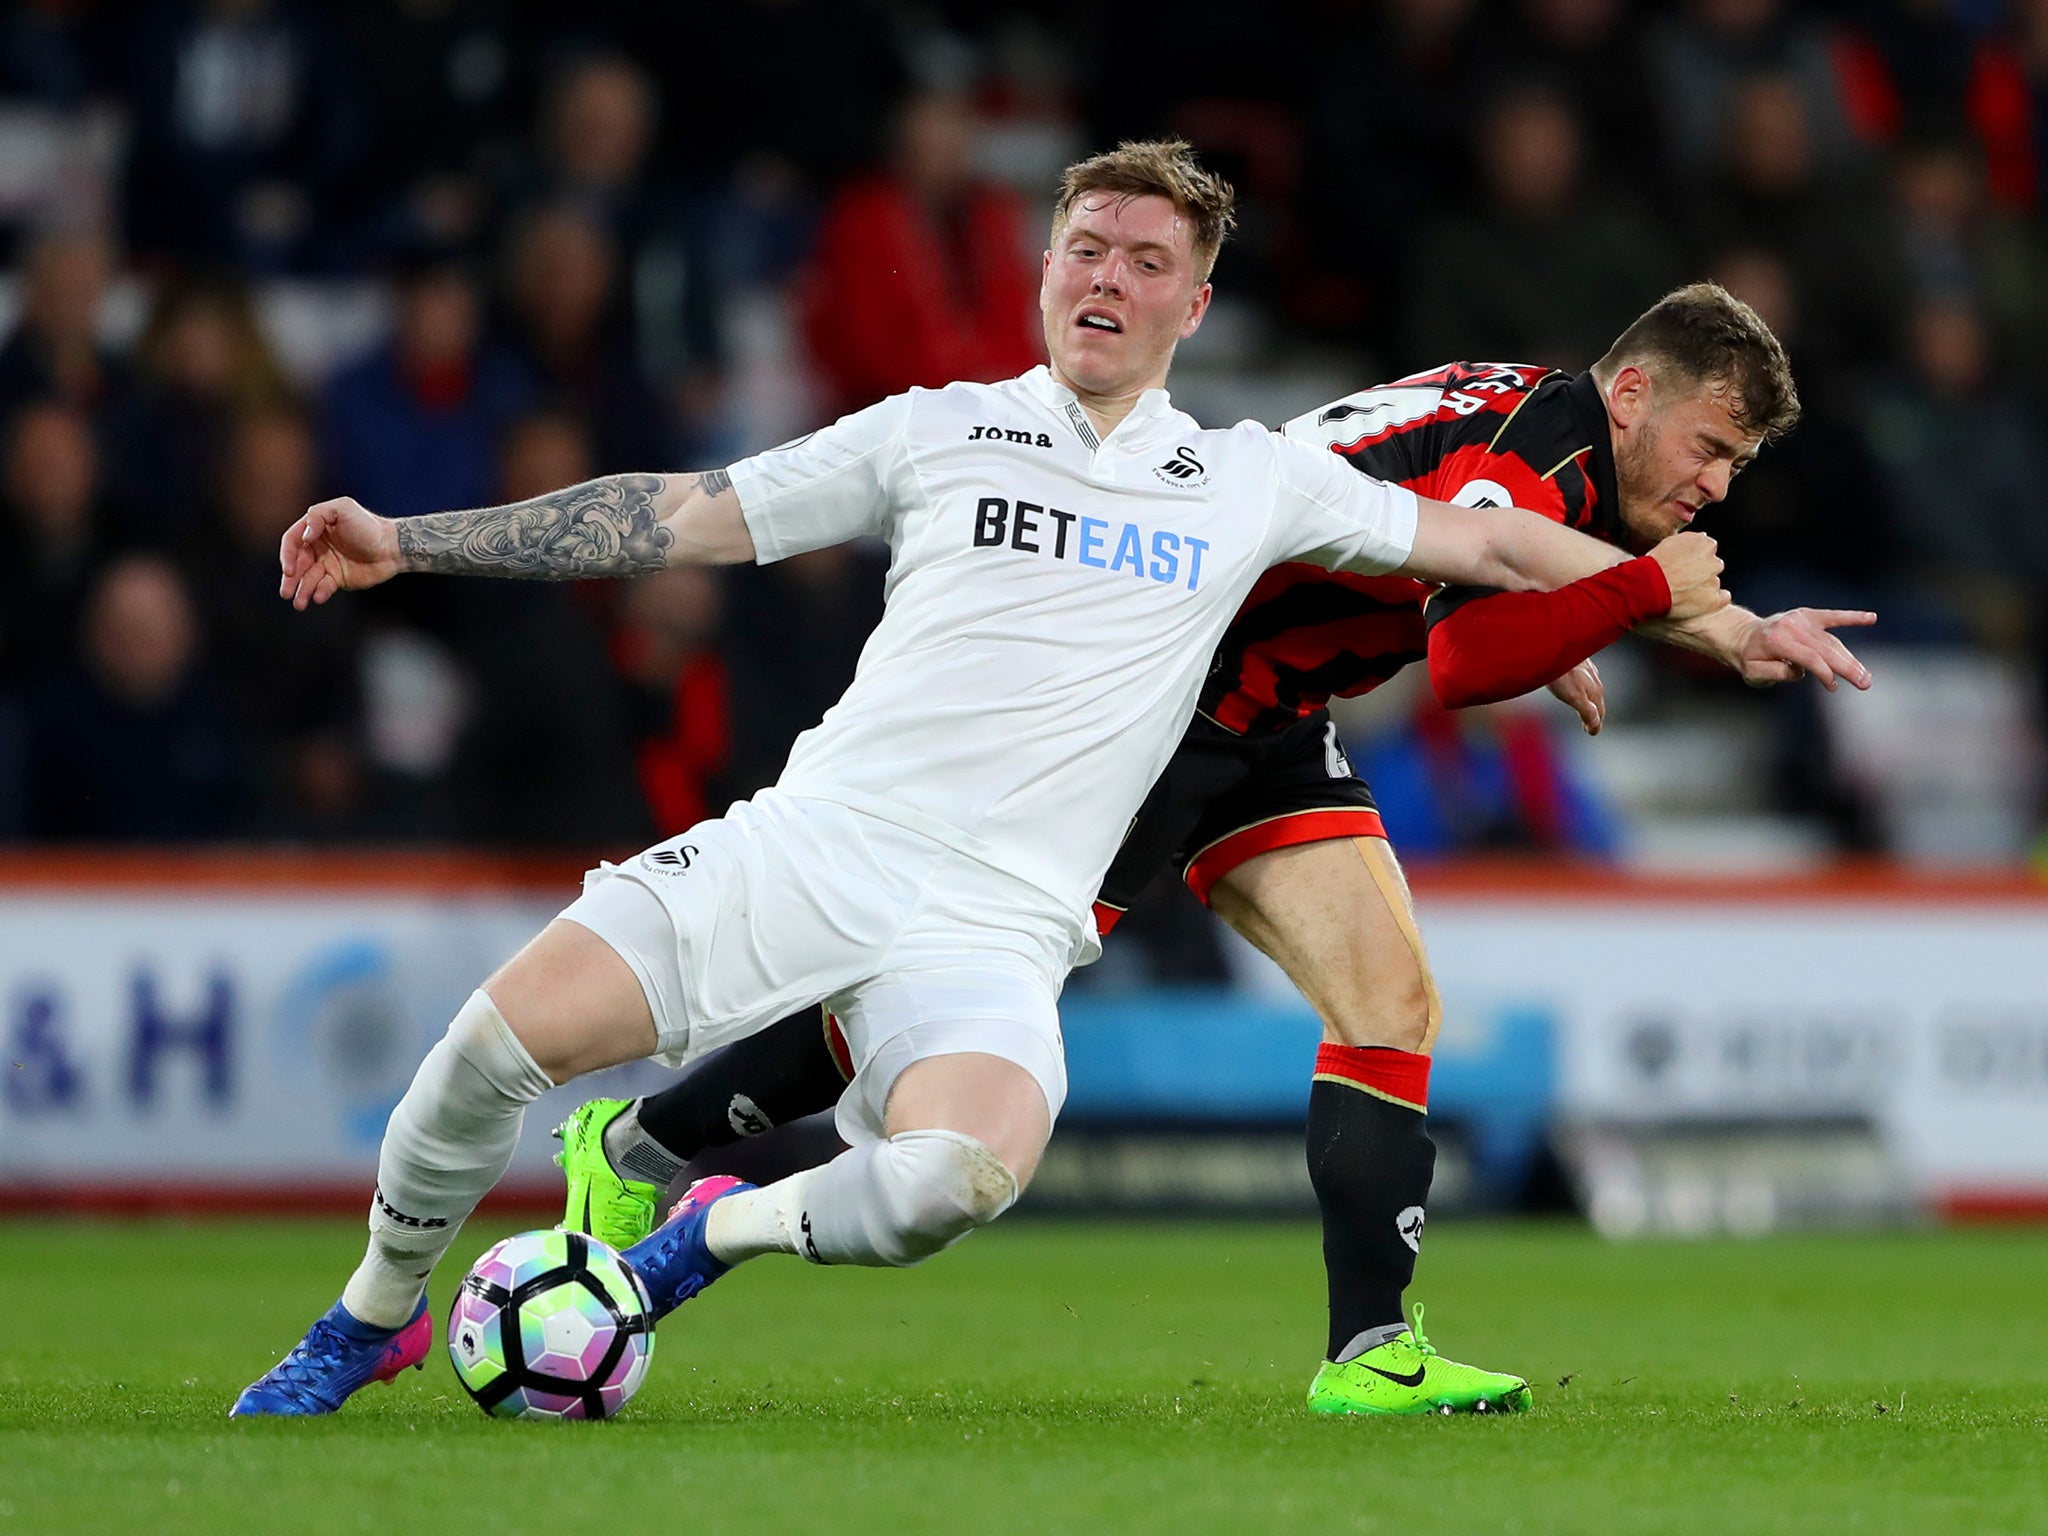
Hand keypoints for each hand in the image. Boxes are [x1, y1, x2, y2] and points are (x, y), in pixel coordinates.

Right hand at [279, 497, 401, 608]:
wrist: (392, 547)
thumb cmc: (368, 525)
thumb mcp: (342, 509)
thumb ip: (318, 515)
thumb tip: (305, 536)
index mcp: (314, 529)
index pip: (292, 541)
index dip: (287, 555)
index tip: (289, 569)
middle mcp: (317, 547)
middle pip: (297, 564)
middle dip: (290, 579)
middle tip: (286, 592)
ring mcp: (327, 564)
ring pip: (308, 578)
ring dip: (301, 591)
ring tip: (299, 603)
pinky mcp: (337, 578)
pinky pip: (324, 587)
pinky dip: (320, 592)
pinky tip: (319, 597)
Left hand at [1546, 659, 1605, 734]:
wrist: (1553, 643)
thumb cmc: (1562, 671)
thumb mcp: (1574, 696)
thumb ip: (1587, 711)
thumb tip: (1595, 727)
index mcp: (1594, 690)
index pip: (1599, 711)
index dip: (1595, 723)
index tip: (1591, 732)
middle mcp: (1593, 678)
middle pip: (1597, 699)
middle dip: (1595, 712)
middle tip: (1590, 723)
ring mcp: (1586, 667)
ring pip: (1591, 685)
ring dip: (1590, 698)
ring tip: (1585, 704)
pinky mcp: (1576, 657)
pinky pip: (1583, 674)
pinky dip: (1582, 683)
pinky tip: (1576, 680)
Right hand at [1647, 532, 1728, 621]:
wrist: (1648, 587)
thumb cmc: (1655, 565)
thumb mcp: (1670, 542)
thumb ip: (1690, 539)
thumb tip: (1703, 537)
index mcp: (1705, 544)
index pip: (1708, 549)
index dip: (1695, 557)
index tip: (1685, 564)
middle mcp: (1714, 562)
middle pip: (1713, 566)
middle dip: (1702, 571)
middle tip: (1684, 578)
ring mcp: (1714, 582)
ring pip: (1714, 582)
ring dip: (1704, 586)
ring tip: (1684, 592)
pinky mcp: (1713, 600)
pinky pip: (1723, 598)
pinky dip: (1715, 599)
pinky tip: (1702, 601)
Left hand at [1726, 607, 1876, 690]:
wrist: (1741, 635)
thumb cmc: (1748, 658)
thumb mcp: (1753, 672)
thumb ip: (1775, 673)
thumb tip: (1801, 671)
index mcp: (1778, 641)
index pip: (1810, 658)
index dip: (1825, 673)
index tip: (1833, 687)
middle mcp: (1791, 627)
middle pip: (1826, 650)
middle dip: (1848, 667)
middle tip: (1865, 683)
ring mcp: (1800, 619)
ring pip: (1832, 641)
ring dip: (1850, 659)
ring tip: (1865, 675)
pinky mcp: (1807, 616)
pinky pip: (1833, 616)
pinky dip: (1852, 617)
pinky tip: (1871, 618)